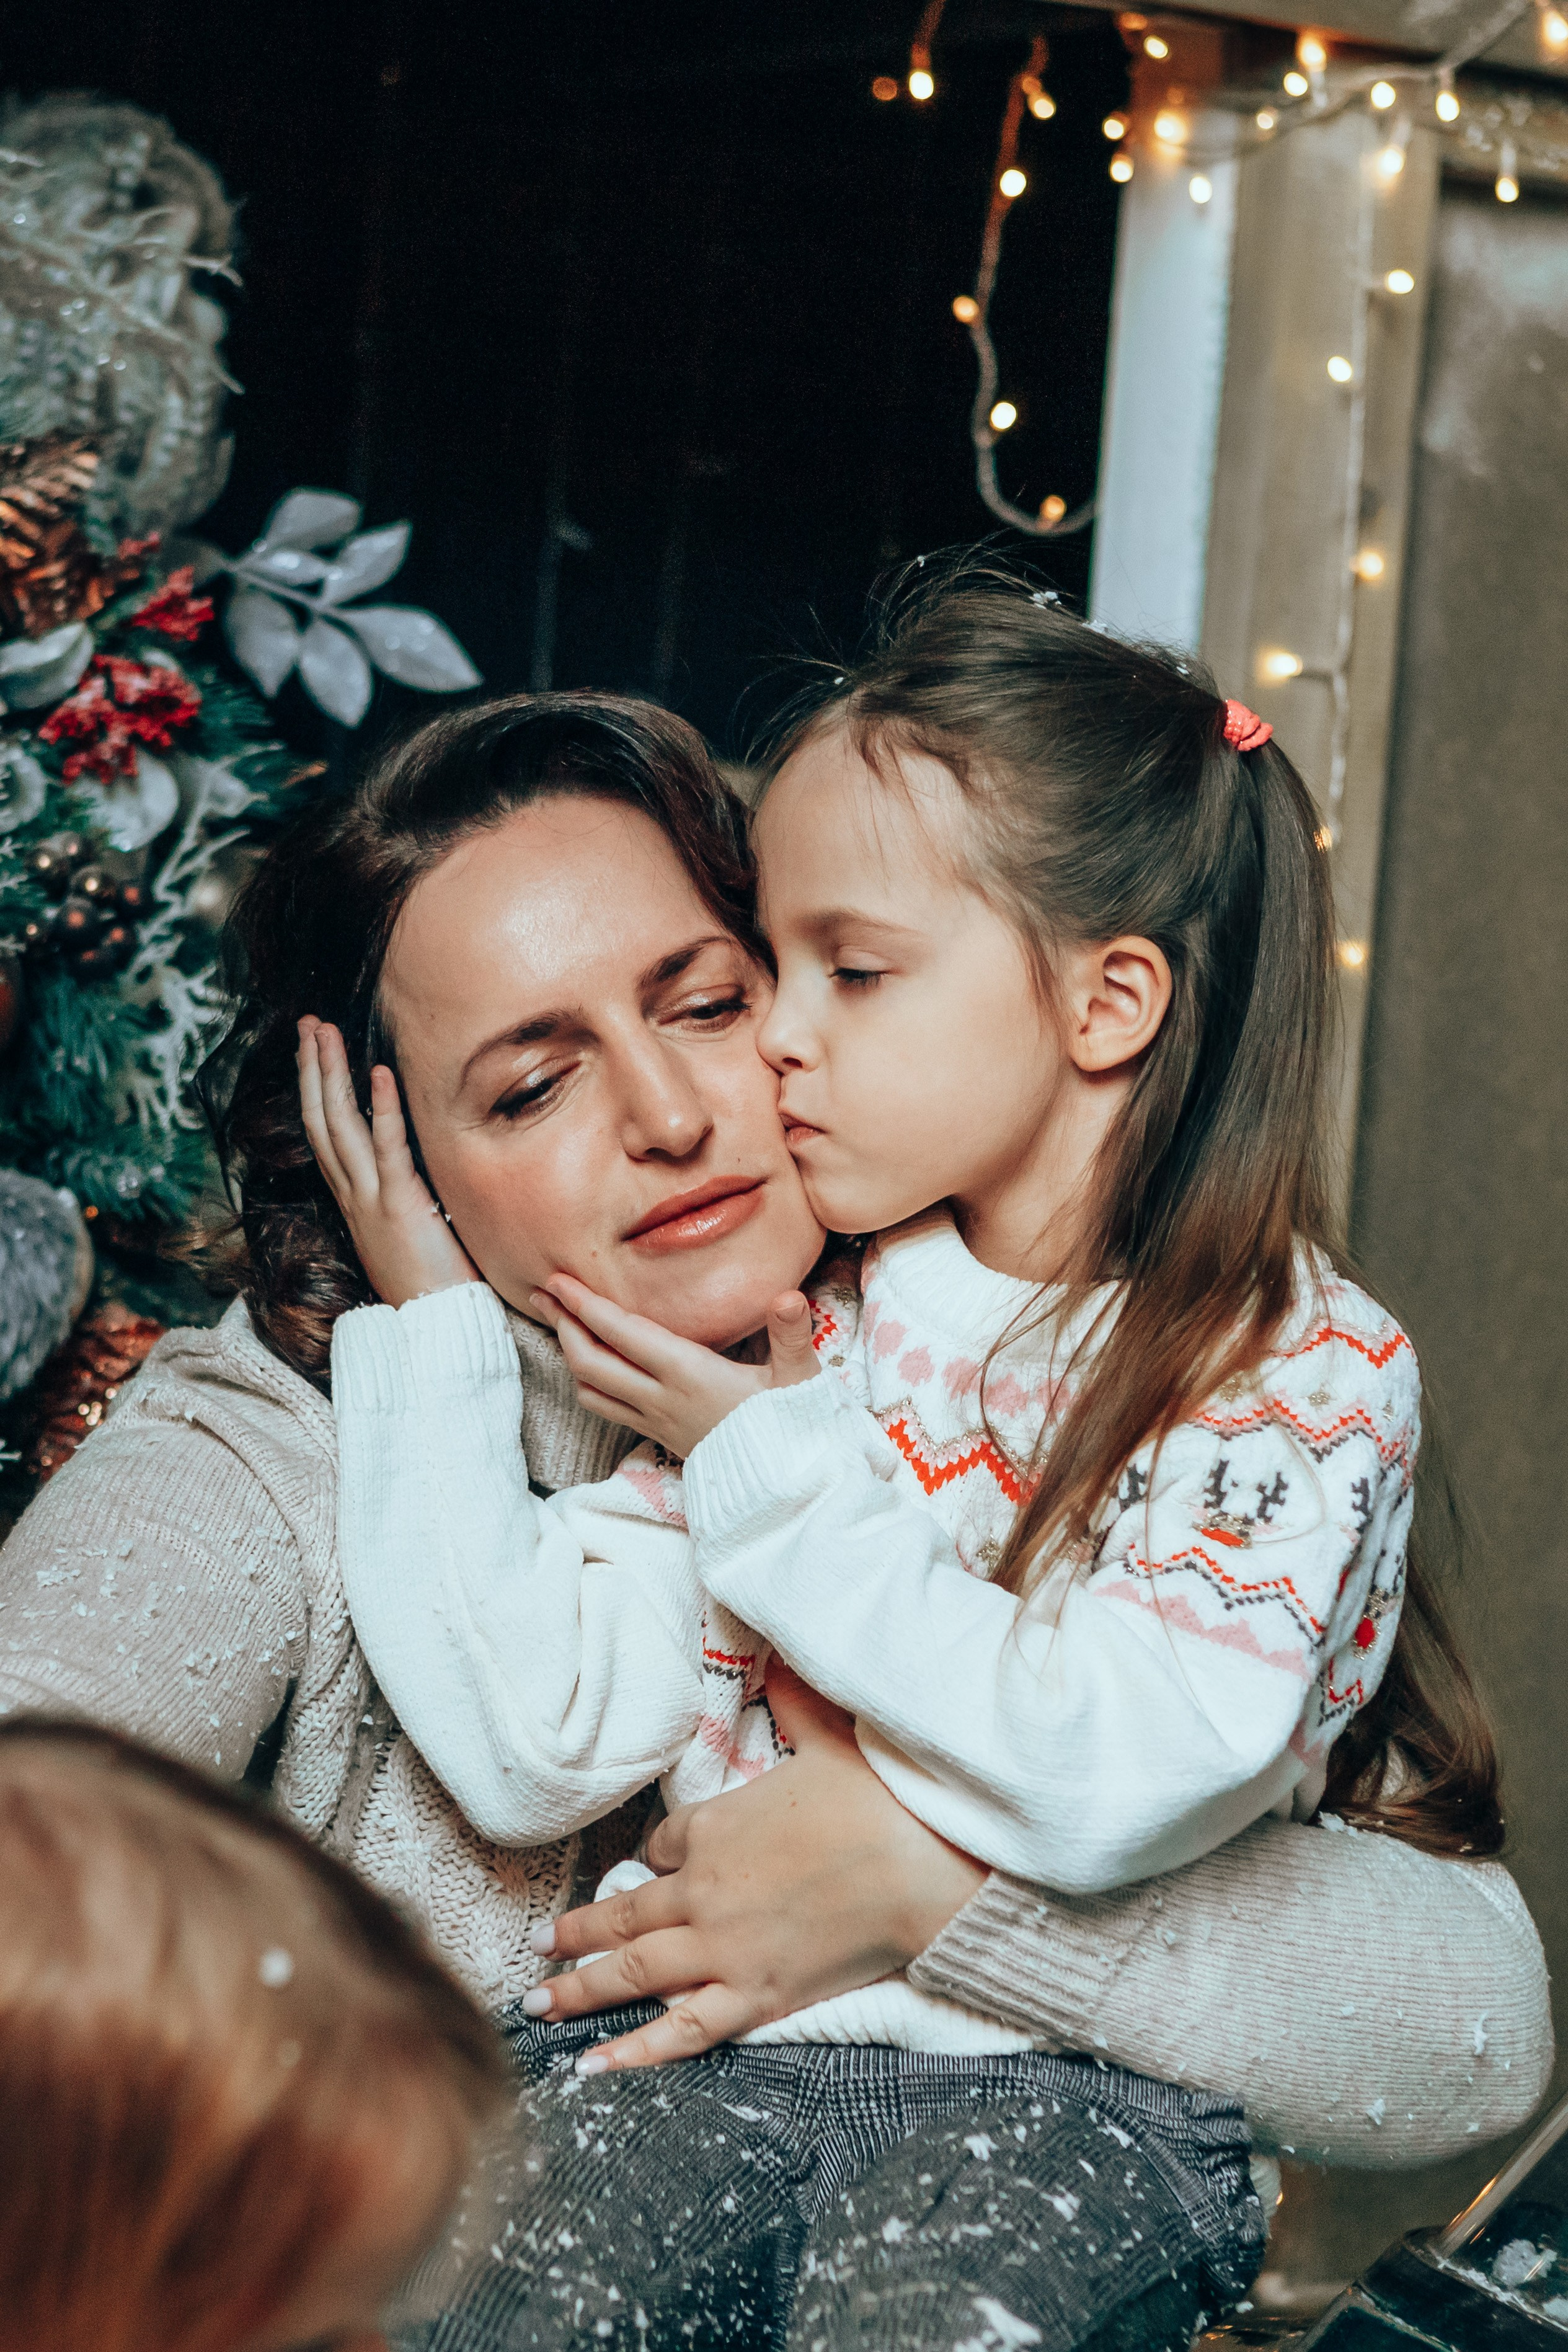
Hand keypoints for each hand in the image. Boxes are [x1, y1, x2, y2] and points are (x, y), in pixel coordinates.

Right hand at [297, 1017, 478, 1307]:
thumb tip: (418, 1163)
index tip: (313, 1050)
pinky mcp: (402, 1206)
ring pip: (339, 1127)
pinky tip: (379, 1074)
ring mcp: (372, 1200)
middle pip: (321, 1121)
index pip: (326, 1134)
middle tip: (307, 1023)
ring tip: (324, 1032)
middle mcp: (355, 1195)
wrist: (433, 1328)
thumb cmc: (431, 1283)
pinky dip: (382, 1110)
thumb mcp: (411, 1228)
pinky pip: (388, 1150)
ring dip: (330, 1075)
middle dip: (312, 1069)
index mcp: (355, 1199)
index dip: (315, 1090)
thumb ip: (406, 1194)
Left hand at [518, 1660, 987, 2070]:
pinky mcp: (754, 1995)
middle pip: (623, 1915)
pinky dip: (634, 2053)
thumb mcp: (829, 1736)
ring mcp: (722, 1949)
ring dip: (578, 1990)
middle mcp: (701, 1889)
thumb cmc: (876, 1799)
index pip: (658, 1847)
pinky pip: (681, 2030)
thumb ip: (797, 1700)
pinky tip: (593, 2069)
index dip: (648, 1860)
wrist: (921, 1863)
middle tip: (537, 1948)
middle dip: (574, 1933)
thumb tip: (784, 1659)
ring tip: (537, 2003)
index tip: (644, 1870)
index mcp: (711, 1827)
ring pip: (632, 1973)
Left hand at [528, 1274, 818, 1457]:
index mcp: (690, 1374)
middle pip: (590, 1362)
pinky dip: (588, 1382)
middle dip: (562, 1325)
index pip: (624, 1334)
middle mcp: (662, 1398)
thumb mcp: (799, 1378)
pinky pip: (606, 1408)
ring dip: (569, 1355)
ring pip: (590, 1389)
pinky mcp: (656, 1435)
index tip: (558, 1280)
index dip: (586, 1306)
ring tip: (560, 1322)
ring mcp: (654, 1420)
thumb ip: (792, 1334)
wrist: (782, 1488)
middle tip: (543, 1293)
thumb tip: (789, 1296)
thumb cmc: (790, 1426)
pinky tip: (590, 1365)